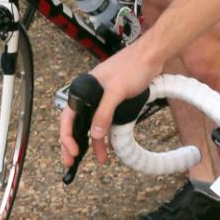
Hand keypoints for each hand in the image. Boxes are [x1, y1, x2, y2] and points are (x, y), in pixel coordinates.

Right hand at [59, 41, 160, 168]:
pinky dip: (107, 134)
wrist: (151, 56)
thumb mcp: (117, 91)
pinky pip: (106, 121)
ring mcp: (102, 99)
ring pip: (93, 125)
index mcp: (83, 90)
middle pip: (77, 124)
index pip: (67, 118)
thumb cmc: (133, 66)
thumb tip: (95, 134)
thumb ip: (104, 112)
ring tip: (99, 159)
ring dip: (95, 142)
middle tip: (71, 163)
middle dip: (74, 144)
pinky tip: (111, 146)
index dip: (67, 137)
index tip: (72, 153)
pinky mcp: (114, 101)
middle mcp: (89, 96)